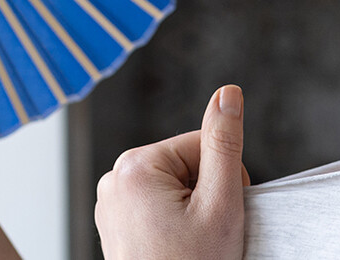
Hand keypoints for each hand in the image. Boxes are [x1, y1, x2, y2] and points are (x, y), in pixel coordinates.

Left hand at [96, 85, 250, 259]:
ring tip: (189, 242)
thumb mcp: (220, 202)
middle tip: (204, 232)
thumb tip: (228, 93)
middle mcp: (115, 179)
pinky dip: (175, 221)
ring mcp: (112, 202)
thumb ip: (224, 143)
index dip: (224, 176)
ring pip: (176, 184)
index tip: (216, 213)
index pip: (203, 144)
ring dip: (192, 208)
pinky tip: (176, 246)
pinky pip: (159, 204)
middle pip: (188, 162)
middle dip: (206, 192)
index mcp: (135, 166)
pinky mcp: (116, 221)